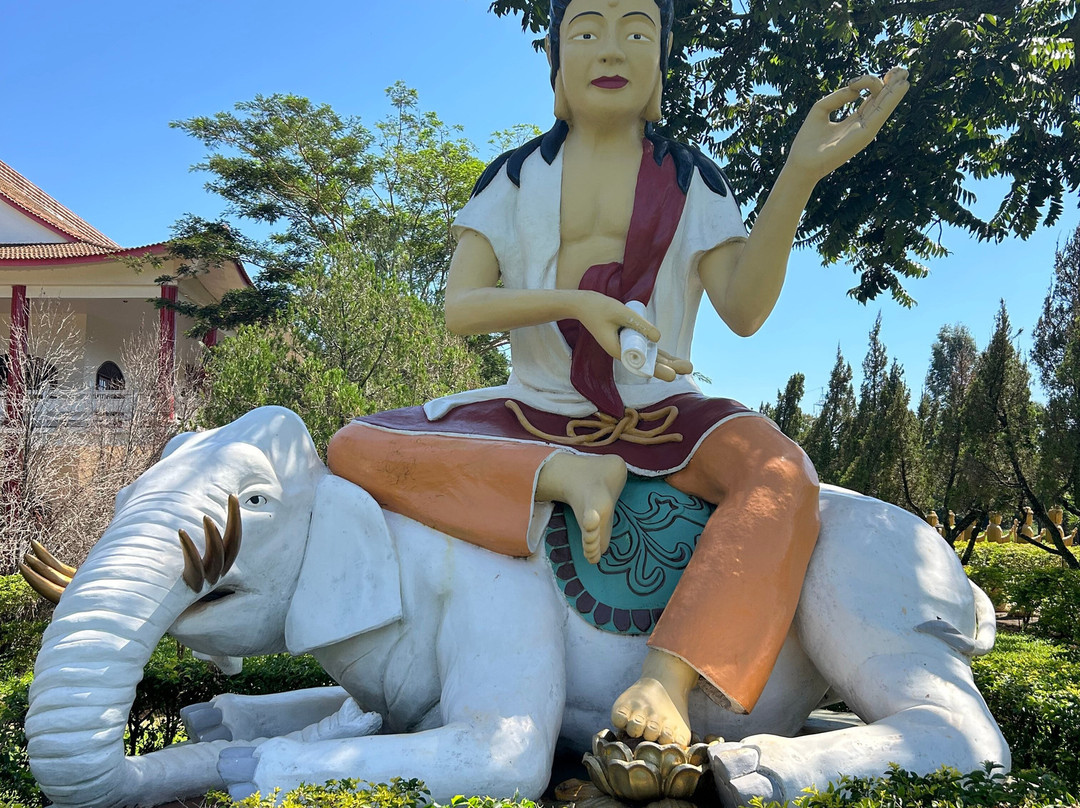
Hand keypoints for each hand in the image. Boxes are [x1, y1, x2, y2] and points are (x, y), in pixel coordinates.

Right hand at [573, 292, 692, 380]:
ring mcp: (628, 348)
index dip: (658, 369)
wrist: (585, 306)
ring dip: (668, 362)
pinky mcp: (630, 342)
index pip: (641, 364)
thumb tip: (658, 337)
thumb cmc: (599, 308)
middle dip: (669, 366)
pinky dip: (660, 355)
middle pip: (650, 364)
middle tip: (689, 368)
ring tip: (687, 366)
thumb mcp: (620, 313)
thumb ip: (639, 324)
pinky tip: (674, 359)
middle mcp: (625, 353)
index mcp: (619, 350)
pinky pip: (648, 351)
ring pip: (651, 358)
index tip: (672, 375)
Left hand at [787, 67, 909, 182]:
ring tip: (904, 73)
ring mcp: (864, 131)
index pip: (871, 99)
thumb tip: (855, 89)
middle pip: (882, 101)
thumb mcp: (821, 109)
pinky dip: (891, 99)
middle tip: (902, 69)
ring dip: (895, 89)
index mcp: (854, 121)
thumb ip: (838, 97)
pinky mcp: (864, 135)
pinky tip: (899, 87)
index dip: (874, 84)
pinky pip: (880, 113)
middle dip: (892, 84)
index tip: (855, 81)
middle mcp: (862, 125)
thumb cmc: (808, 140)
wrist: (801, 163)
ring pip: (884, 105)